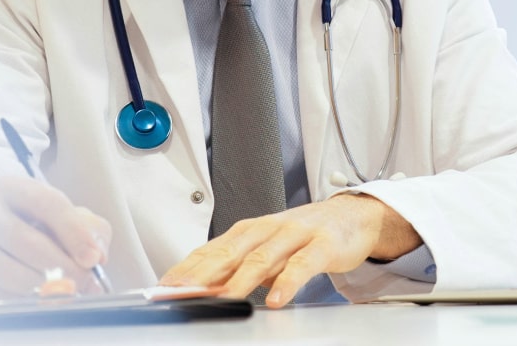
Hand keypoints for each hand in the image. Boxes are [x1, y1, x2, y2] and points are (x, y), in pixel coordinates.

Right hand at [0, 175, 111, 302]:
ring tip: (63, 291)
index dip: (72, 231)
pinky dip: (20, 300)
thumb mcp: (74, 222)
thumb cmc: (45, 232)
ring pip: (4, 268)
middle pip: (20, 236)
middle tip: (82, 280)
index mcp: (13, 188)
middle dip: (57, 263)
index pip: (44, 202)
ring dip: (40, 285)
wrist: (6, 255)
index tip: (92, 257)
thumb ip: (92, 232)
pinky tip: (38, 299)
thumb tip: (96, 254)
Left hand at [158, 193, 420, 307]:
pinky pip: (303, 265)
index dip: (186, 268)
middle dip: (203, 273)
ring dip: (241, 279)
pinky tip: (276, 299)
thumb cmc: (304, 235)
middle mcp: (268, 228)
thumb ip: (238, 267)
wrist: (352, 216)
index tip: (165, 287)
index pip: (210, 249)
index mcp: (249, 230)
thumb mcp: (267, 249)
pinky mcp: (322, 244)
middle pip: (230, 251)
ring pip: (263, 257)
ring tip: (224, 298)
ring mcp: (295, 234)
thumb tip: (203, 290)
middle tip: (183, 292)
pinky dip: (288, 283)